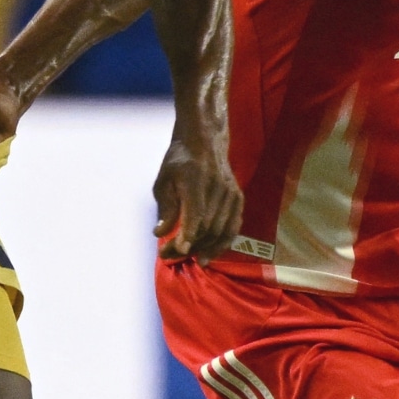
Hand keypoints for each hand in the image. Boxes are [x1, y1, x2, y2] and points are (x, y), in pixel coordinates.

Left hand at [153, 135, 243, 263]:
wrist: (204, 141)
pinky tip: (209, 253)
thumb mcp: (164, 180)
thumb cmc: (179, 161)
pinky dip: (222, 243)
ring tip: (186, 257)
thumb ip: (165, 207)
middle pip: (207, 226)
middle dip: (188, 246)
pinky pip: (234, 227)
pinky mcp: (238, 198)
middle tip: (168, 255)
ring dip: (204, 248)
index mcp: (196, 180)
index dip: (188, 235)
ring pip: (221, 230)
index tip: (178, 251)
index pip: (196, 214)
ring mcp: (231, 193)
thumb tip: (160, 233)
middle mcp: (217, 187)